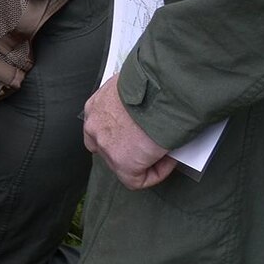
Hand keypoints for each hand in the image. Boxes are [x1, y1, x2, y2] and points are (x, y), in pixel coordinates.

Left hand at [82, 74, 176, 189]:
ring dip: (144, 160)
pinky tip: (170, 160)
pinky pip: (137, 180)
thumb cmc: (157, 83)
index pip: (100, 129)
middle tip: (153, 144)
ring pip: (121, 164)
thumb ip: (134, 102)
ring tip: (165, 151)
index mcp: (95, 106)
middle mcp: (94, 126)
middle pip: (107, 148)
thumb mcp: (136, 87)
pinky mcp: (122, 162)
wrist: (165, 89)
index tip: (142, 133)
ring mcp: (105, 146)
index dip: (121, 135)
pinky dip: (156, 173)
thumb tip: (148, 113)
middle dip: (130, 149)